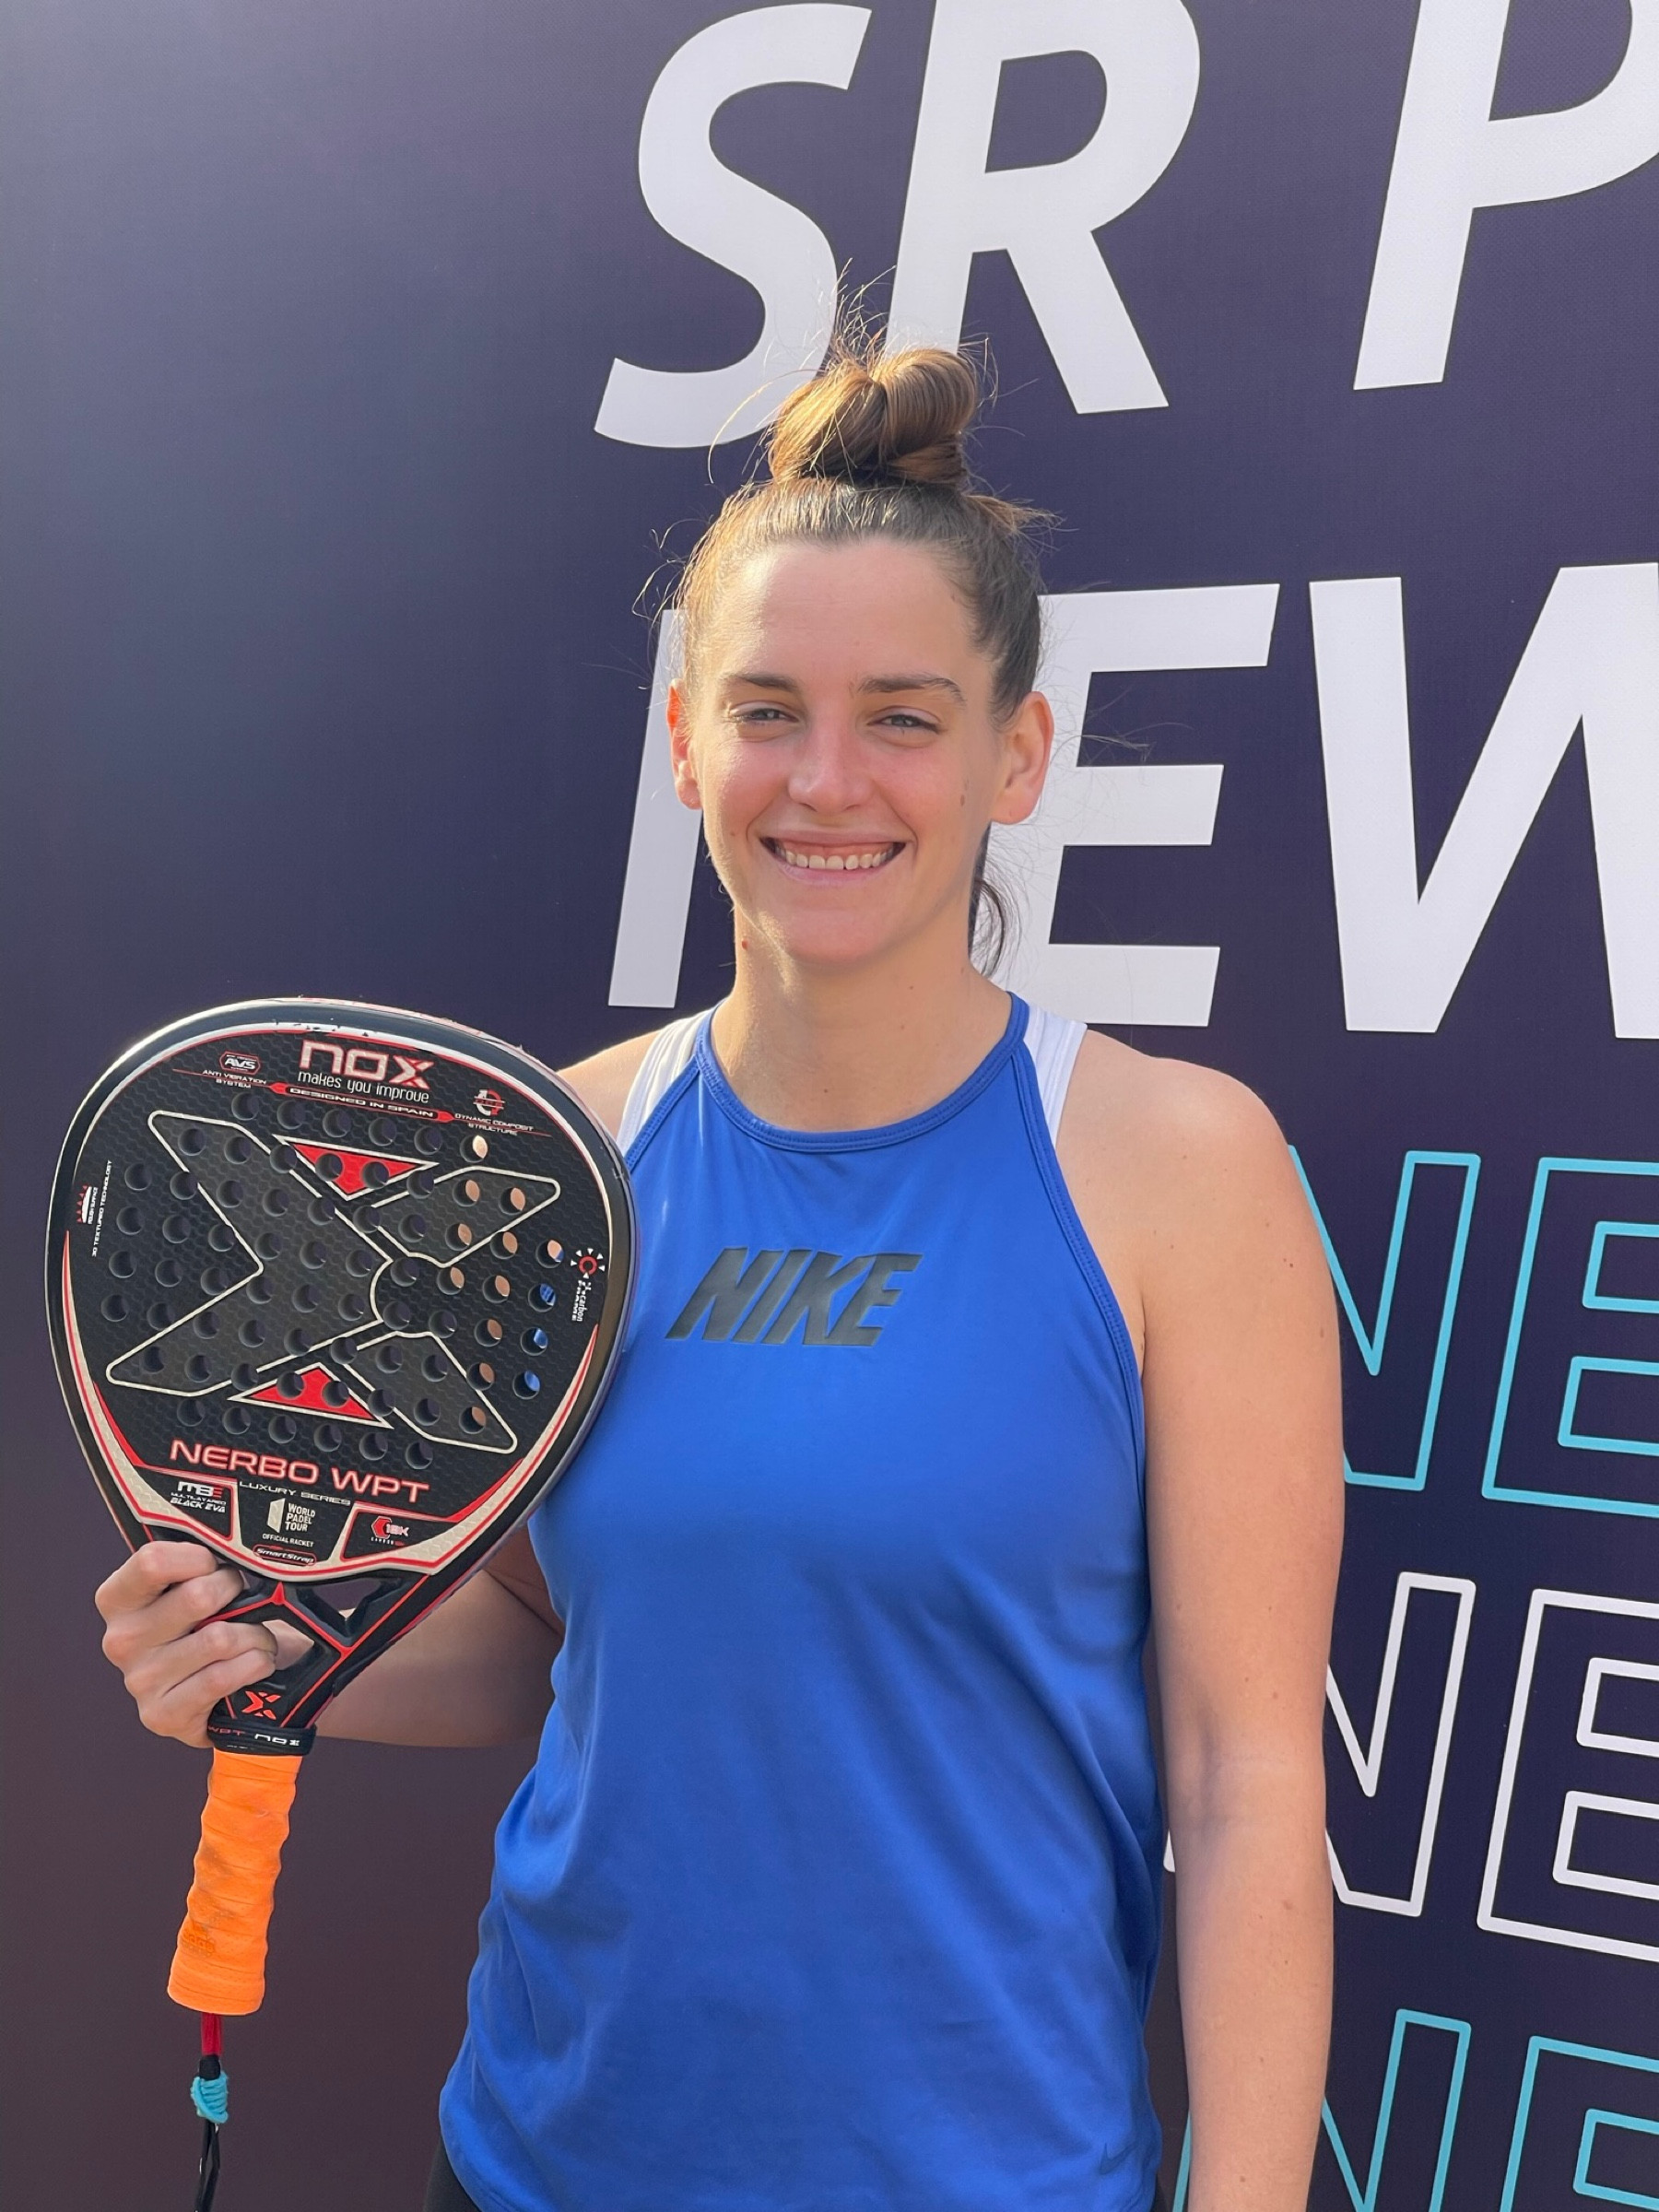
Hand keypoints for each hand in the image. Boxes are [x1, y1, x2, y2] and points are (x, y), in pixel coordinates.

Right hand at [95, 1542, 306, 1747]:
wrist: (221, 1689)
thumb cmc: (207, 1624)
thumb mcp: (191, 1585)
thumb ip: (195, 1562)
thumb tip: (232, 1541)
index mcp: (118, 1599)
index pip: (153, 1561)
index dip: (200, 1558)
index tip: (217, 1565)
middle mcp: (121, 1640)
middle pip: (197, 1596)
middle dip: (236, 1593)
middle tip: (245, 1600)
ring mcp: (139, 1681)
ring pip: (218, 1639)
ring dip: (255, 1635)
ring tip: (257, 1637)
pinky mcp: (163, 1715)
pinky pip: (222, 1677)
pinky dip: (254, 1665)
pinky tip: (256, 1663)